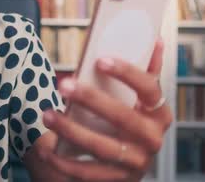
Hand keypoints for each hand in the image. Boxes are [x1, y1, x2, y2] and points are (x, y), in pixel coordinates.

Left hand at [41, 40, 171, 181]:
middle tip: (63, 84)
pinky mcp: (118, 181)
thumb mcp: (138, 99)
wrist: (128, 167)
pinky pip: (88, 173)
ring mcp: (137, 163)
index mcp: (159, 112)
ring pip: (103, 146)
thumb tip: (154, 38)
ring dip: (72, 130)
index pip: (149, 88)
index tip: (99, 60)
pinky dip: (65, 162)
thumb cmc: (127, 119)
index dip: (127, 73)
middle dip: (91, 99)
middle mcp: (152, 138)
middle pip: (122, 117)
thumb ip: (145, 71)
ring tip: (47, 115)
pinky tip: (46, 149)